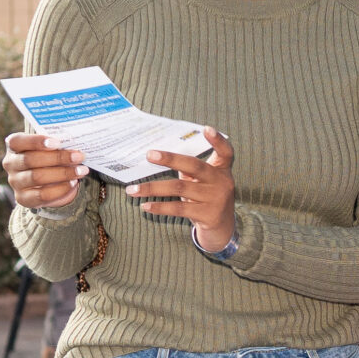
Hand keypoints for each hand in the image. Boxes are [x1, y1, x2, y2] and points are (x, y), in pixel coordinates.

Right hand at [4, 129, 86, 211]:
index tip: (57, 142)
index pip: (17, 141)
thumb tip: (72, 145)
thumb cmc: (48, 159)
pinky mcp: (23, 199)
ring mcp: (15, 182)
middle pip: (31, 160)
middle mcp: (10, 164)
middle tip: (78, 156)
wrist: (46, 184)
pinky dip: (60, 189)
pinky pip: (42, 195)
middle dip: (58, 158)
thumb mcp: (48, 148)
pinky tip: (73, 183)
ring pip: (37, 177)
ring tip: (80, 170)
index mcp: (13, 146)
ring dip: (62, 173)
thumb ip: (55, 145)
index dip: (36, 141)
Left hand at [131, 128, 237, 250]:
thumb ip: (189, 170)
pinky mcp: (207, 215)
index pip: (225, 152)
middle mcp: (221, 182)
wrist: (222, 229)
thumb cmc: (206, 198)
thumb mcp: (203, 182)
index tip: (206, 128)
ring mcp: (216, 199)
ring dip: (153, 188)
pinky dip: (160, 207)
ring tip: (133, 190)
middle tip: (149, 155)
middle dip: (170, 159)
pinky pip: (179, 208)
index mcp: (221, 170)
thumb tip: (155, 159)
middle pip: (194, 166)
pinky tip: (146, 206)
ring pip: (179, 188)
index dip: (217, 140)